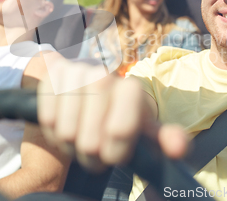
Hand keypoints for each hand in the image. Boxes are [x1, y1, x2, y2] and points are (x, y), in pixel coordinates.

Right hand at [37, 58, 186, 170]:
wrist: (92, 90)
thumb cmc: (120, 115)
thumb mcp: (144, 128)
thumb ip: (165, 138)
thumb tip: (178, 148)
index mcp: (130, 90)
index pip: (121, 130)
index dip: (116, 151)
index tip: (114, 155)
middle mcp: (104, 75)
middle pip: (90, 139)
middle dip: (91, 153)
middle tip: (93, 152)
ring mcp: (76, 71)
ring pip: (66, 130)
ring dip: (71, 145)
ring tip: (78, 140)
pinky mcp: (53, 74)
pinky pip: (47, 116)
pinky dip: (54, 131)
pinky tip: (63, 125)